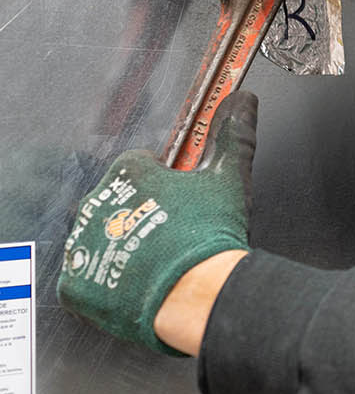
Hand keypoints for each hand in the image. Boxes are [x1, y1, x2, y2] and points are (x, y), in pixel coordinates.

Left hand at [57, 92, 257, 354]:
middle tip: (173, 231)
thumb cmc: (209, 235)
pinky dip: (108, 281)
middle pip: (116, 201)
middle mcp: (96, 203)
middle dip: (139, 212)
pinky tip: (138, 281)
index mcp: (128, 172)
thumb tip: (241, 101)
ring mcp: (82, 245)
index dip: (163, 180)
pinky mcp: (74, 283)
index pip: (138, 165)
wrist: (196, 293)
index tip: (179, 197)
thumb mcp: (228, 177)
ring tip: (157, 260)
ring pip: (100, 237)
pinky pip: (87, 277)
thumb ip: (232, 133)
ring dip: (122, 244)